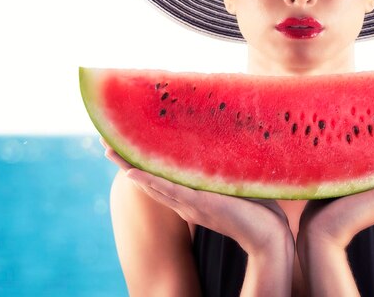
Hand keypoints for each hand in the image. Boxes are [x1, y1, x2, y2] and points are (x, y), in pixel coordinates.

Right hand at [99, 137, 293, 256]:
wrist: (268, 233)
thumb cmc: (256, 208)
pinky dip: (152, 181)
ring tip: (110, 150)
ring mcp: (190, 203)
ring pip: (153, 182)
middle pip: (148, 178)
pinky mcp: (201, 204)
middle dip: (126, 159)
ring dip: (130, 166)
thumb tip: (224, 145)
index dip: (140, 160)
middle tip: (105, 140)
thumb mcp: (233, 184)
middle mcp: (184, 201)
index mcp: (190, 196)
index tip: (124, 142)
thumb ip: (222, 171)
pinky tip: (135, 173)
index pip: (159, 176)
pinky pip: (171, 191)